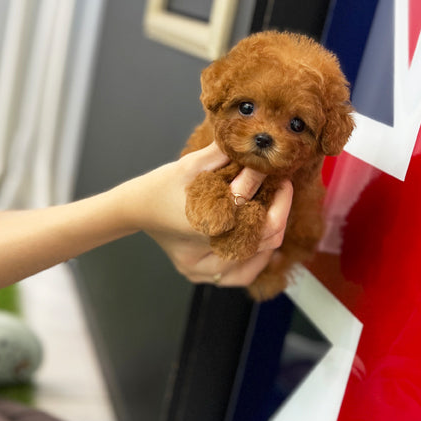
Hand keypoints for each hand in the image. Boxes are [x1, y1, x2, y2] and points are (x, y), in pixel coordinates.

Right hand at [134, 143, 292, 287]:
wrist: (137, 208)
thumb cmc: (162, 185)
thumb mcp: (191, 165)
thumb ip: (224, 156)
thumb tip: (253, 144)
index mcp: (201, 223)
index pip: (249, 206)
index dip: (267, 185)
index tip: (275, 171)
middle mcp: (202, 253)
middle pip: (260, 237)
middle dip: (278, 209)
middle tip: (283, 187)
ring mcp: (201, 269)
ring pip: (255, 258)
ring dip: (271, 235)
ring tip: (276, 211)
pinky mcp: (201, 274)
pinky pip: (242, 275)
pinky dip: (257, 259)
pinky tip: (263, 242)